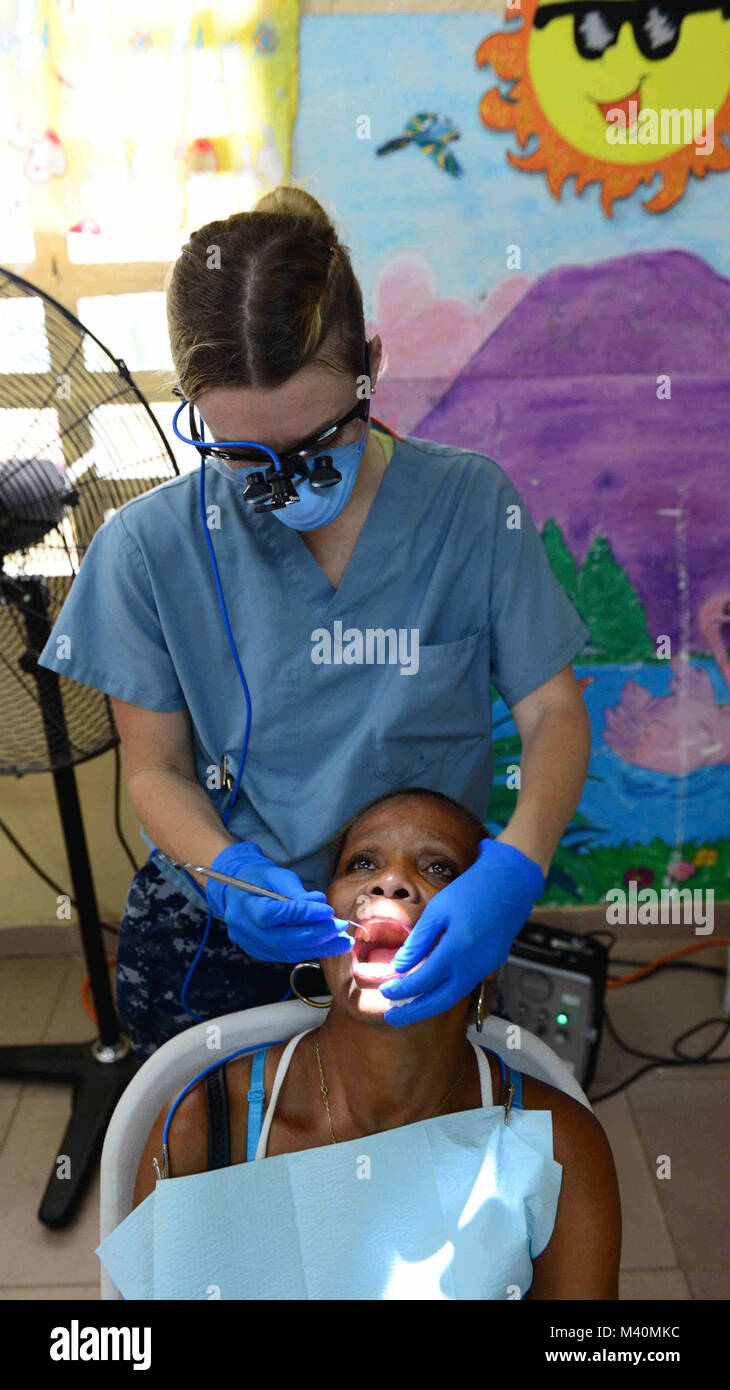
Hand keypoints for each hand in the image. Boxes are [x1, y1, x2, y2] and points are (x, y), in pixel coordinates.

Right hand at [205, 842, 352, 963]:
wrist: (236, 891)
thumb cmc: (258, 879)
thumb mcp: (276, 875)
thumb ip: (297, 891)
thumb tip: (321, 904)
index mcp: (245, 905)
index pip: (274, 914)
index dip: (302, 914)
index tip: (328, 911)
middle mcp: (244, 929)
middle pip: (283, 940)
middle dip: (316, 936)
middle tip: (341, 928)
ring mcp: (250, 944)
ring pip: (287, 952)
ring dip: (318, 948)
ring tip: (342, 942)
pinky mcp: (259, 951)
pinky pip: (286, 954)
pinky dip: (308, 950)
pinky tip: (327, 944)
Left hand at [378, 837, 544, 1025]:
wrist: (511, 883)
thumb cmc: (472, 890)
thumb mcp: (438, 909)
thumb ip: (419, 940)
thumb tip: (400, 965)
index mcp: (456, 949)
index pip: (423, 980)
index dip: (402, 989)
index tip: (385, 991)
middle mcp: (473, 964)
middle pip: (440, 999)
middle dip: (414, 1012)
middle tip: (392, 1017)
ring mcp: (486, 967)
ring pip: (454, 996)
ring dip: (430, 1004)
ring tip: (409, 1007)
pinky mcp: (492, 964)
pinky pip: (466, 985)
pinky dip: (446, 992)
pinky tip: (433, 990)